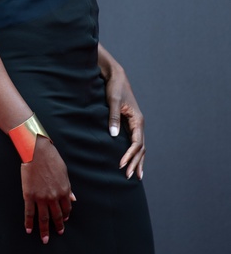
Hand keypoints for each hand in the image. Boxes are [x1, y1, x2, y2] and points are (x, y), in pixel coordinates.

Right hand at [20, 136, 75, 243]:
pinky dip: (29, 223)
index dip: (66, 215)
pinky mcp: (29, 195)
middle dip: (58, 226)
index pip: (66, 208)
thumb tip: (73, 199)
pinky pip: (29, 213)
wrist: (37, 151)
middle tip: (58, 233)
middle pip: (56, 216)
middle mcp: (53, 197)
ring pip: (44, 218)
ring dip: (44, 230)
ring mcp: (41, 197)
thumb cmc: (51, 159)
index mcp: (64, 190)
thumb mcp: (64, 172)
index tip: (64, 220)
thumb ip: (68, 188)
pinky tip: (29, 229)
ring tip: (45, 239)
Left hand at [104, 65, 145, 179]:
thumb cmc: (114, 87)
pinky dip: (134, 152)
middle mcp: (139, 123)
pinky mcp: (129, 122)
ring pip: (139, 146)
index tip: (122, 165)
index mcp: (137, 120)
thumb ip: (113, 118)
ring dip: (137, 160)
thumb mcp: (112, 101)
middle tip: (130, 177)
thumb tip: (114, 135)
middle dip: (136, 162)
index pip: (137, 143)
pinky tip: (132, 160)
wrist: (116, 76)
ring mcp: (135, 124)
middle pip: (141, 148)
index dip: (130, 155)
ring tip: (136, 175)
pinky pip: (134, 141)